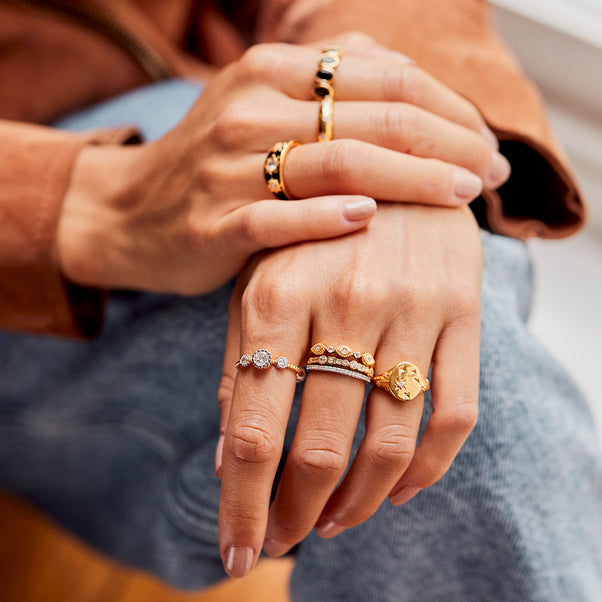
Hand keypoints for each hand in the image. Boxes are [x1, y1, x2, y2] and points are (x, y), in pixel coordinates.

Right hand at [58, 35, 506, 294]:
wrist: (129, 212)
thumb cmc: (215, 166)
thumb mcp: (265, 108)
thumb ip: (333, 93)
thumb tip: (419, 94)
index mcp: (271, 72)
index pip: (385, 77)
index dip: (448, 108)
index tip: (485, 142)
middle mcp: (251, 109)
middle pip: (373, 117)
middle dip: (449, 143)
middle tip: (492, 171)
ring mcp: (229, 168)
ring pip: (338, 164)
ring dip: (410, 180)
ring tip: (462, 195)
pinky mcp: (214, 224)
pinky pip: (280, 220)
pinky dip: (328, 220)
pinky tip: (369, 222)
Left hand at [216, 202, 481, 576]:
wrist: (392, 163)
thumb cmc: (309, 231)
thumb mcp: (255, 280)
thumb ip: (239, 361)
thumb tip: (226, 454)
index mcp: (275, 297)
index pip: (252, 430)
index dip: (243, 504)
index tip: (238, 550)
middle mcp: (344, 303)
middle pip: (319, 446)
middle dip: (297, 512)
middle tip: (283, 539)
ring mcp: (411, 308)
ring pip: (390, 442)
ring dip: (358, 502)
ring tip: (333, 522)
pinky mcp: (462, 313)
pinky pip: (455, 414)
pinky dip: (428, 470)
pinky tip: (398, 492)